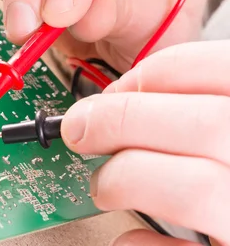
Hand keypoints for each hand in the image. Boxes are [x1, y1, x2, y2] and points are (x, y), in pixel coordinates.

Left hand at [60, 40, 229, 245]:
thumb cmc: (223, 169)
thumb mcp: (219, 121)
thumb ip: (189, 108)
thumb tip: (116, 99)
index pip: (215, 67)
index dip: (150, 75)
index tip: (114, 90)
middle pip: (201, 124)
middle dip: (121, 120)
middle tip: (80, 129)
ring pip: (195, 187)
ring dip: (127, 178)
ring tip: (103, 184)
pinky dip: (141, 244)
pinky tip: (128, 235)